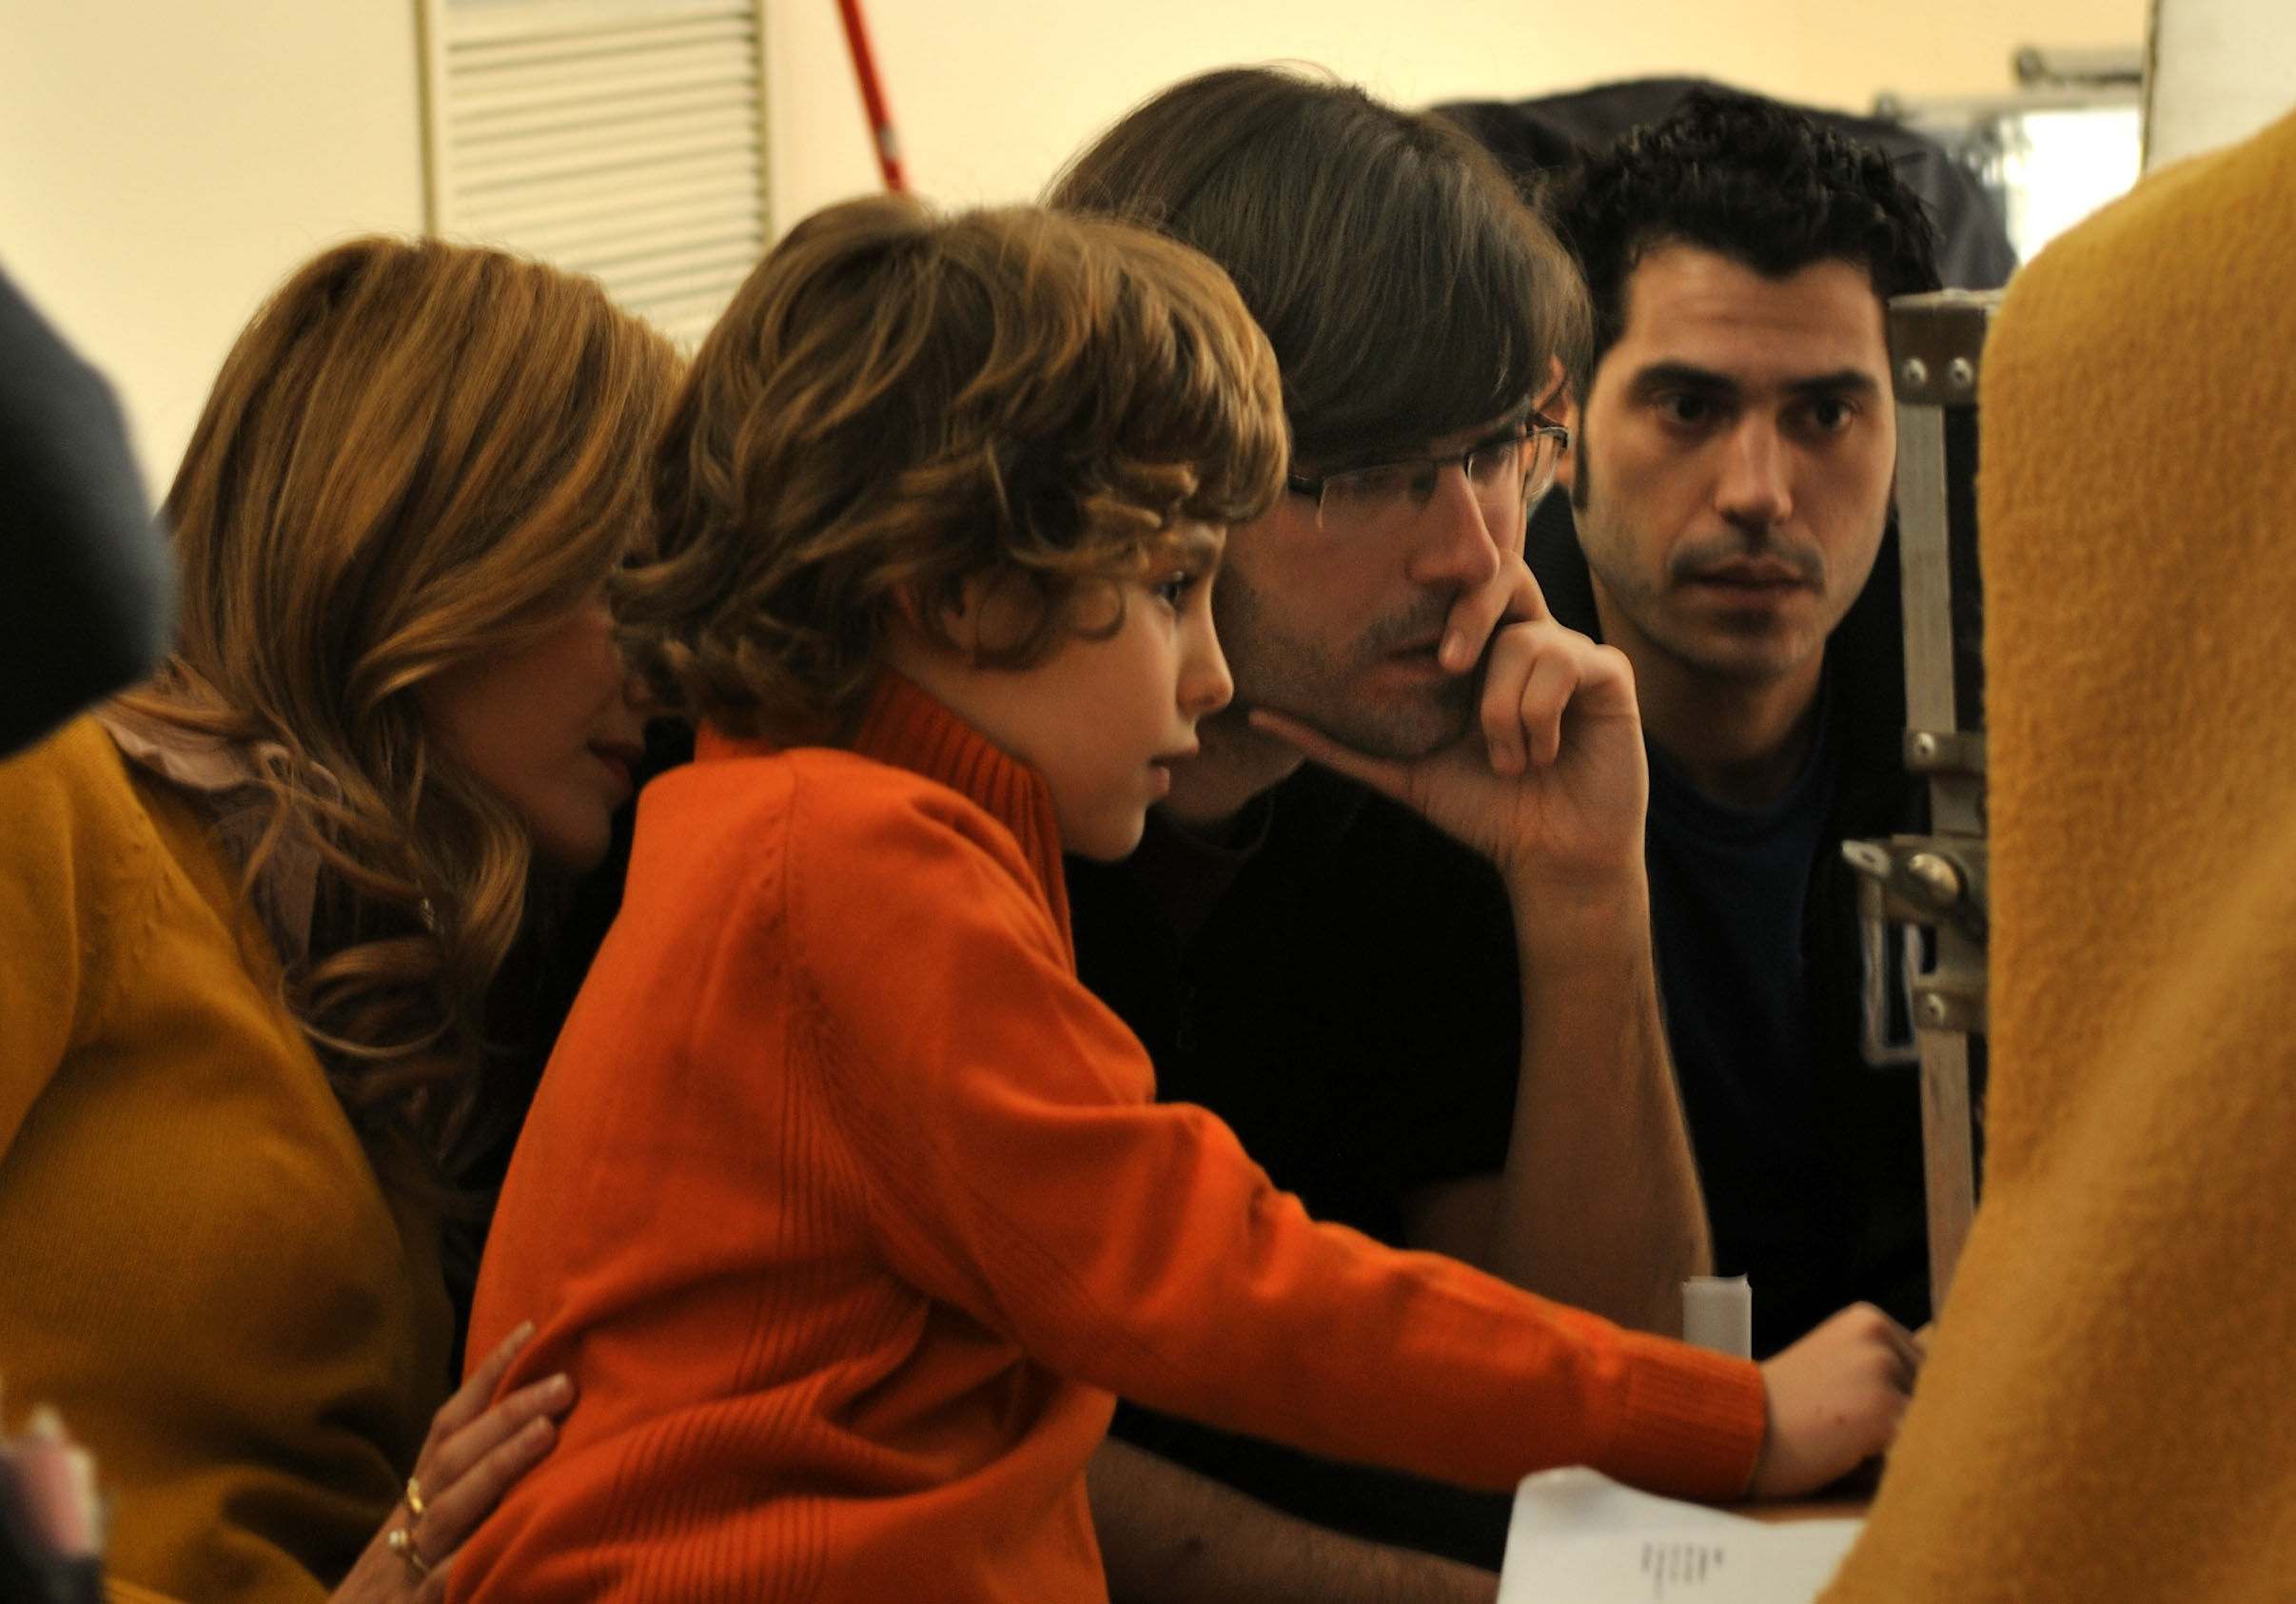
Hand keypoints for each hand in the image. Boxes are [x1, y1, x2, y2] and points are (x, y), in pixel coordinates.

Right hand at [330, 1322, 572, 1601]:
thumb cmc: (390, 1588)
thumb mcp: (420, 1532)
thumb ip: (466, 1489)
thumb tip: (531, 1432)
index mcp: (415, 1498)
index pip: (449, 1424)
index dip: (487, 1376)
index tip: (529, 1329)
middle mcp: (409, 1522)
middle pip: (454, 1456)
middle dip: (507, 1414)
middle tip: (564, 1382)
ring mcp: (406, 1566)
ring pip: (450, 1509)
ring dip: (498, 1467)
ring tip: (546, 1433)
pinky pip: (442, 1582)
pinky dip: (471, 1559)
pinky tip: (512, 1537)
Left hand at [1249, 556, 1646, 894]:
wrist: (1549, 859)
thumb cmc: (1484, 812)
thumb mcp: (1400, 772)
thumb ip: (1336, 743)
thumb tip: (1259, 715)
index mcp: (1483, 653)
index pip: (1464, 586)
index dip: (1447, 566)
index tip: (1412, 572)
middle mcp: (1528, 641)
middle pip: (1504, 575)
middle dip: (1470, 610)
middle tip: (1449, 665)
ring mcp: (1572, 653)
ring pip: (1524, 639)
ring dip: (1502, 710)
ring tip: (1507, 762)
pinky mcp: (1609, 674)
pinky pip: (1564, 661)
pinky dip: (1539, 715)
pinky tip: (1543, 755)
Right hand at [1746, 1303, 1923, 1498]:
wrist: (1734, 1432)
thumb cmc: (1784, 1414)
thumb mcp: (1836, 1369)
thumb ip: (1883, 1370)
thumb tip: (1960, 1390)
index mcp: (1868, 1319)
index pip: (1929, 1368)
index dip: (1906, 1403)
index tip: (1860, 1417)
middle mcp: (1879, 1335)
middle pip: (1939, 1393)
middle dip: (1909, 1421)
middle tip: (1849, 1432)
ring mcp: (1882, 1370)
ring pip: (1931, 1423)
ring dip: (1904, 1445)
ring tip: (1848, 1444)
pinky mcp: (1885, 1410)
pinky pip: (1921, 1449)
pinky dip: (1899, 1465)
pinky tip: (1854, 1460)